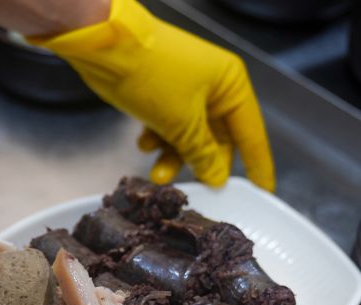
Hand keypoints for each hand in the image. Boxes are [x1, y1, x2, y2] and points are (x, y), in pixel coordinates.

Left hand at [31, 0, 274, 190]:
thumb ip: (202, 153)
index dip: (256, 164)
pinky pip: (166, 126)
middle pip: (216, 138)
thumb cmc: (153, 77)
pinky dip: (157, 139)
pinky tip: (144, 144)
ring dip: (173, 157)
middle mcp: (212, 87)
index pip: (250, 132)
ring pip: (187, 136)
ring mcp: (184, 91)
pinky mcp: (159, 95)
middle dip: (201, 163)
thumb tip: (217, 176)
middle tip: (196, 189)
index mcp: (230, 85)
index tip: (261, 190)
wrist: (107, 50)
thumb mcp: (182, 122)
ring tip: (156, 175)